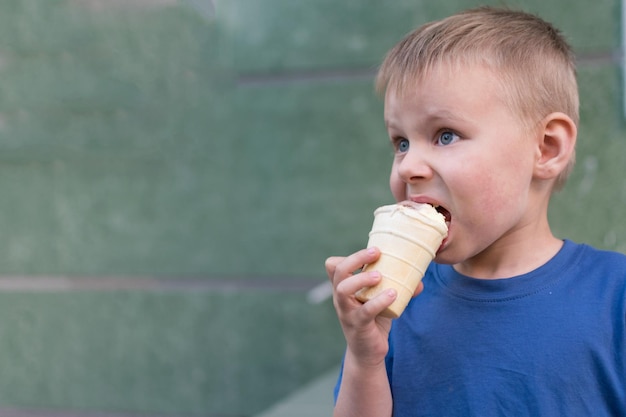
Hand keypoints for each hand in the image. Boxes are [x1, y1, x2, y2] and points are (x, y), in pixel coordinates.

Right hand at [325, 247, 395, 367]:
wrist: (368, 352)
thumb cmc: (374, 321)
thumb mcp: (383, 302)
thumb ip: (398, 289)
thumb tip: (419, 282)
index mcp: (344, 288)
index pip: (333, 266)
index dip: (347, 256)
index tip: (372, 252)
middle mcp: (341, 298)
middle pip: (338, 272)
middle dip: (356, 259)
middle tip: (376, 252)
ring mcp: (347, 312)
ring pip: (343, 290)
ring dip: (361, 278)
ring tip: (379, 276)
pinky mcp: (358, 325)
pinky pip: (365, 312)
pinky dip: (379, 301)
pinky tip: (393, 295)